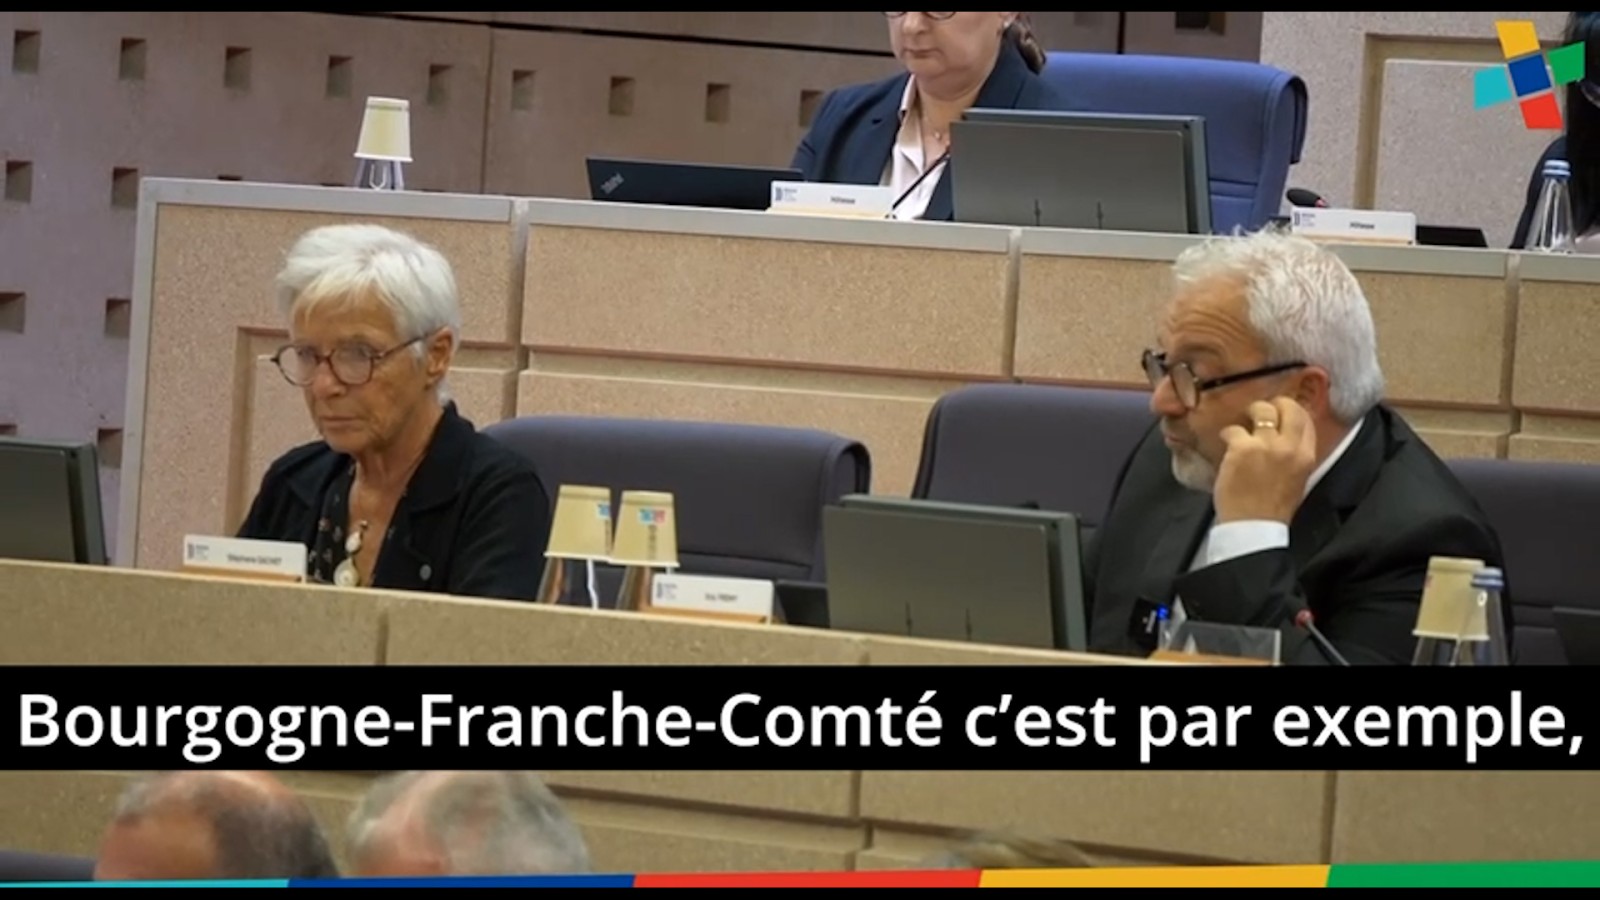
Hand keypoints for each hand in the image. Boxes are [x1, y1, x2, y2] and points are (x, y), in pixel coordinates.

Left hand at [1213, 397, 1318, 524]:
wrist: (1253, 526)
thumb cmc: (1272, 507)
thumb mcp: (1296, 479)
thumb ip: (1293, 455)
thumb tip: (1284, 436)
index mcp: (1306, 456)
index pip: (1306, 419)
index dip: (1293, 411)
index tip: (1282, 413)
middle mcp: (1290, 447)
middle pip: (1289, 407)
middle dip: (1275, 405)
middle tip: (1262, 411)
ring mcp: (1266, 446)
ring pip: (1262, 411)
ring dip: (1251, 414)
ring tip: (1243, 426)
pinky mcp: (1242, 449)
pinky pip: (1234, 429)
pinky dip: (1227, 434)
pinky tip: (1226, 443)